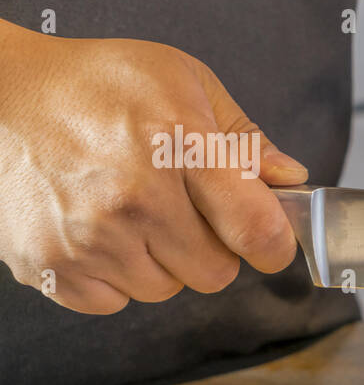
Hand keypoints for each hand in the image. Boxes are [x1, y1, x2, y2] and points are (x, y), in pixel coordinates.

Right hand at [0, 23, 307, 313]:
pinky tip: (98, 230)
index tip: (268, 237)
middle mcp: (134, 199)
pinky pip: (114, 302)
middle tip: (180, 207)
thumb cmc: (96, 84)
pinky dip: (113, 276)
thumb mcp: (183, 82)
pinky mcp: (50, 266)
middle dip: (210, 246)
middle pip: (215, 273)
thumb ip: (243, 137)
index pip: (256, 230)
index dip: (274, 242)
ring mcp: (88, 238)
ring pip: (165, 289)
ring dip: (159, 261)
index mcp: (178, 145)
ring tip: (131, 211)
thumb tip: (290, 181)